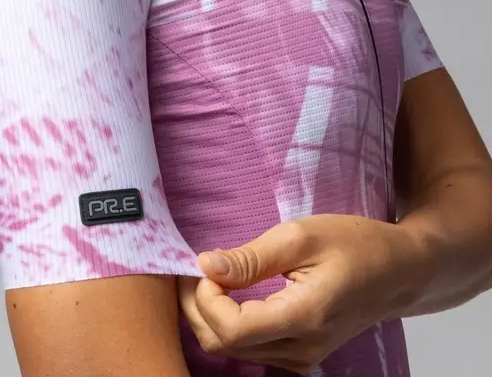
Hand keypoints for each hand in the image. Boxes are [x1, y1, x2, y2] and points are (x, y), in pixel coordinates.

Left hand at [178, 215, 423, 374]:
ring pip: (233, 350)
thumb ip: (250, 257)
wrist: (400, 270)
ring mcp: (302, 357)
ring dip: (209, 314)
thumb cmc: (354, 244)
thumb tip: (205, 265)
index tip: (204, 266)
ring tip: (208, 275)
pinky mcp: (300, 353)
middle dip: (197, 306)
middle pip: (224, 345)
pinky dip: (228, 322)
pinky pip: (250, 347)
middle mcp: (301, 349)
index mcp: (303, 317)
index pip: (231, 329)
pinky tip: (228, 292)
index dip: (205, 299)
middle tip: (193, 268)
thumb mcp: (300, 237)